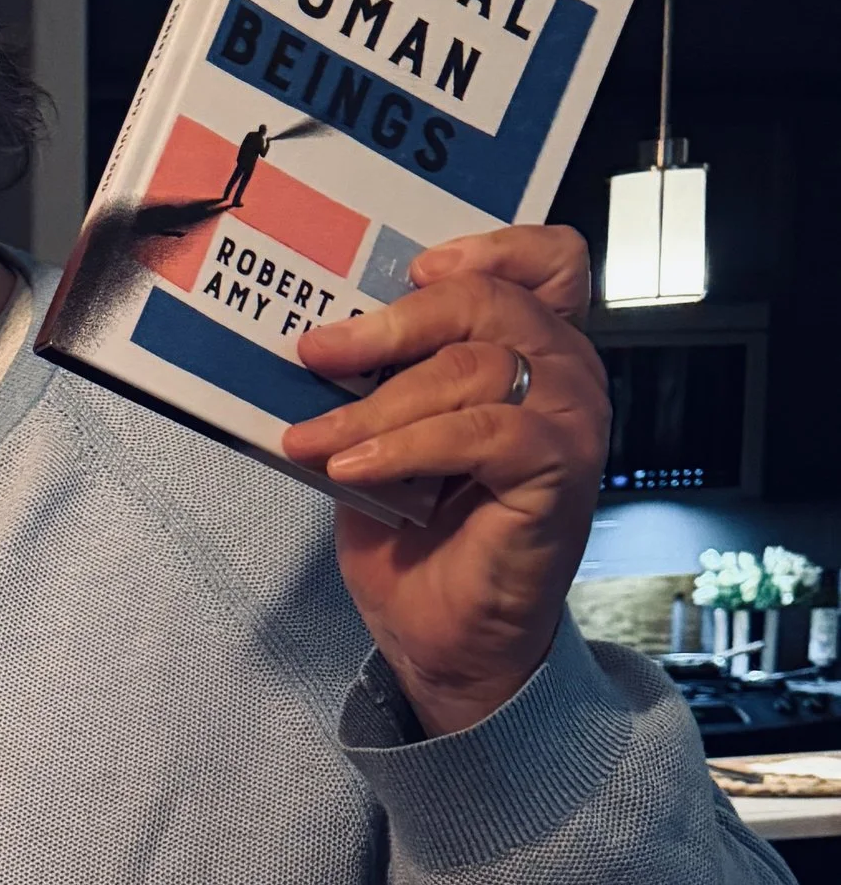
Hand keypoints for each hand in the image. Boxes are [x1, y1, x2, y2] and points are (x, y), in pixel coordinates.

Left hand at [282, 225, 605, 736]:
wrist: (443, 637)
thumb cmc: (421, 537)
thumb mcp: (385, 438)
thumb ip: (378, 380)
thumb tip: (312, 341)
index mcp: (535, 349)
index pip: (548, 261)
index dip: (490, 247)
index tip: (413, 270)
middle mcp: (567, 374)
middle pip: (490, 302)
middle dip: (391, 323)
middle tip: (317, 352)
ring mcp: (571, 422)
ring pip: (476, 368)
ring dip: (379, 404)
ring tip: (315, 439)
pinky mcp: (559, 474)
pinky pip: (485, 432)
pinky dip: (407, 446)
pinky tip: (352, 470)